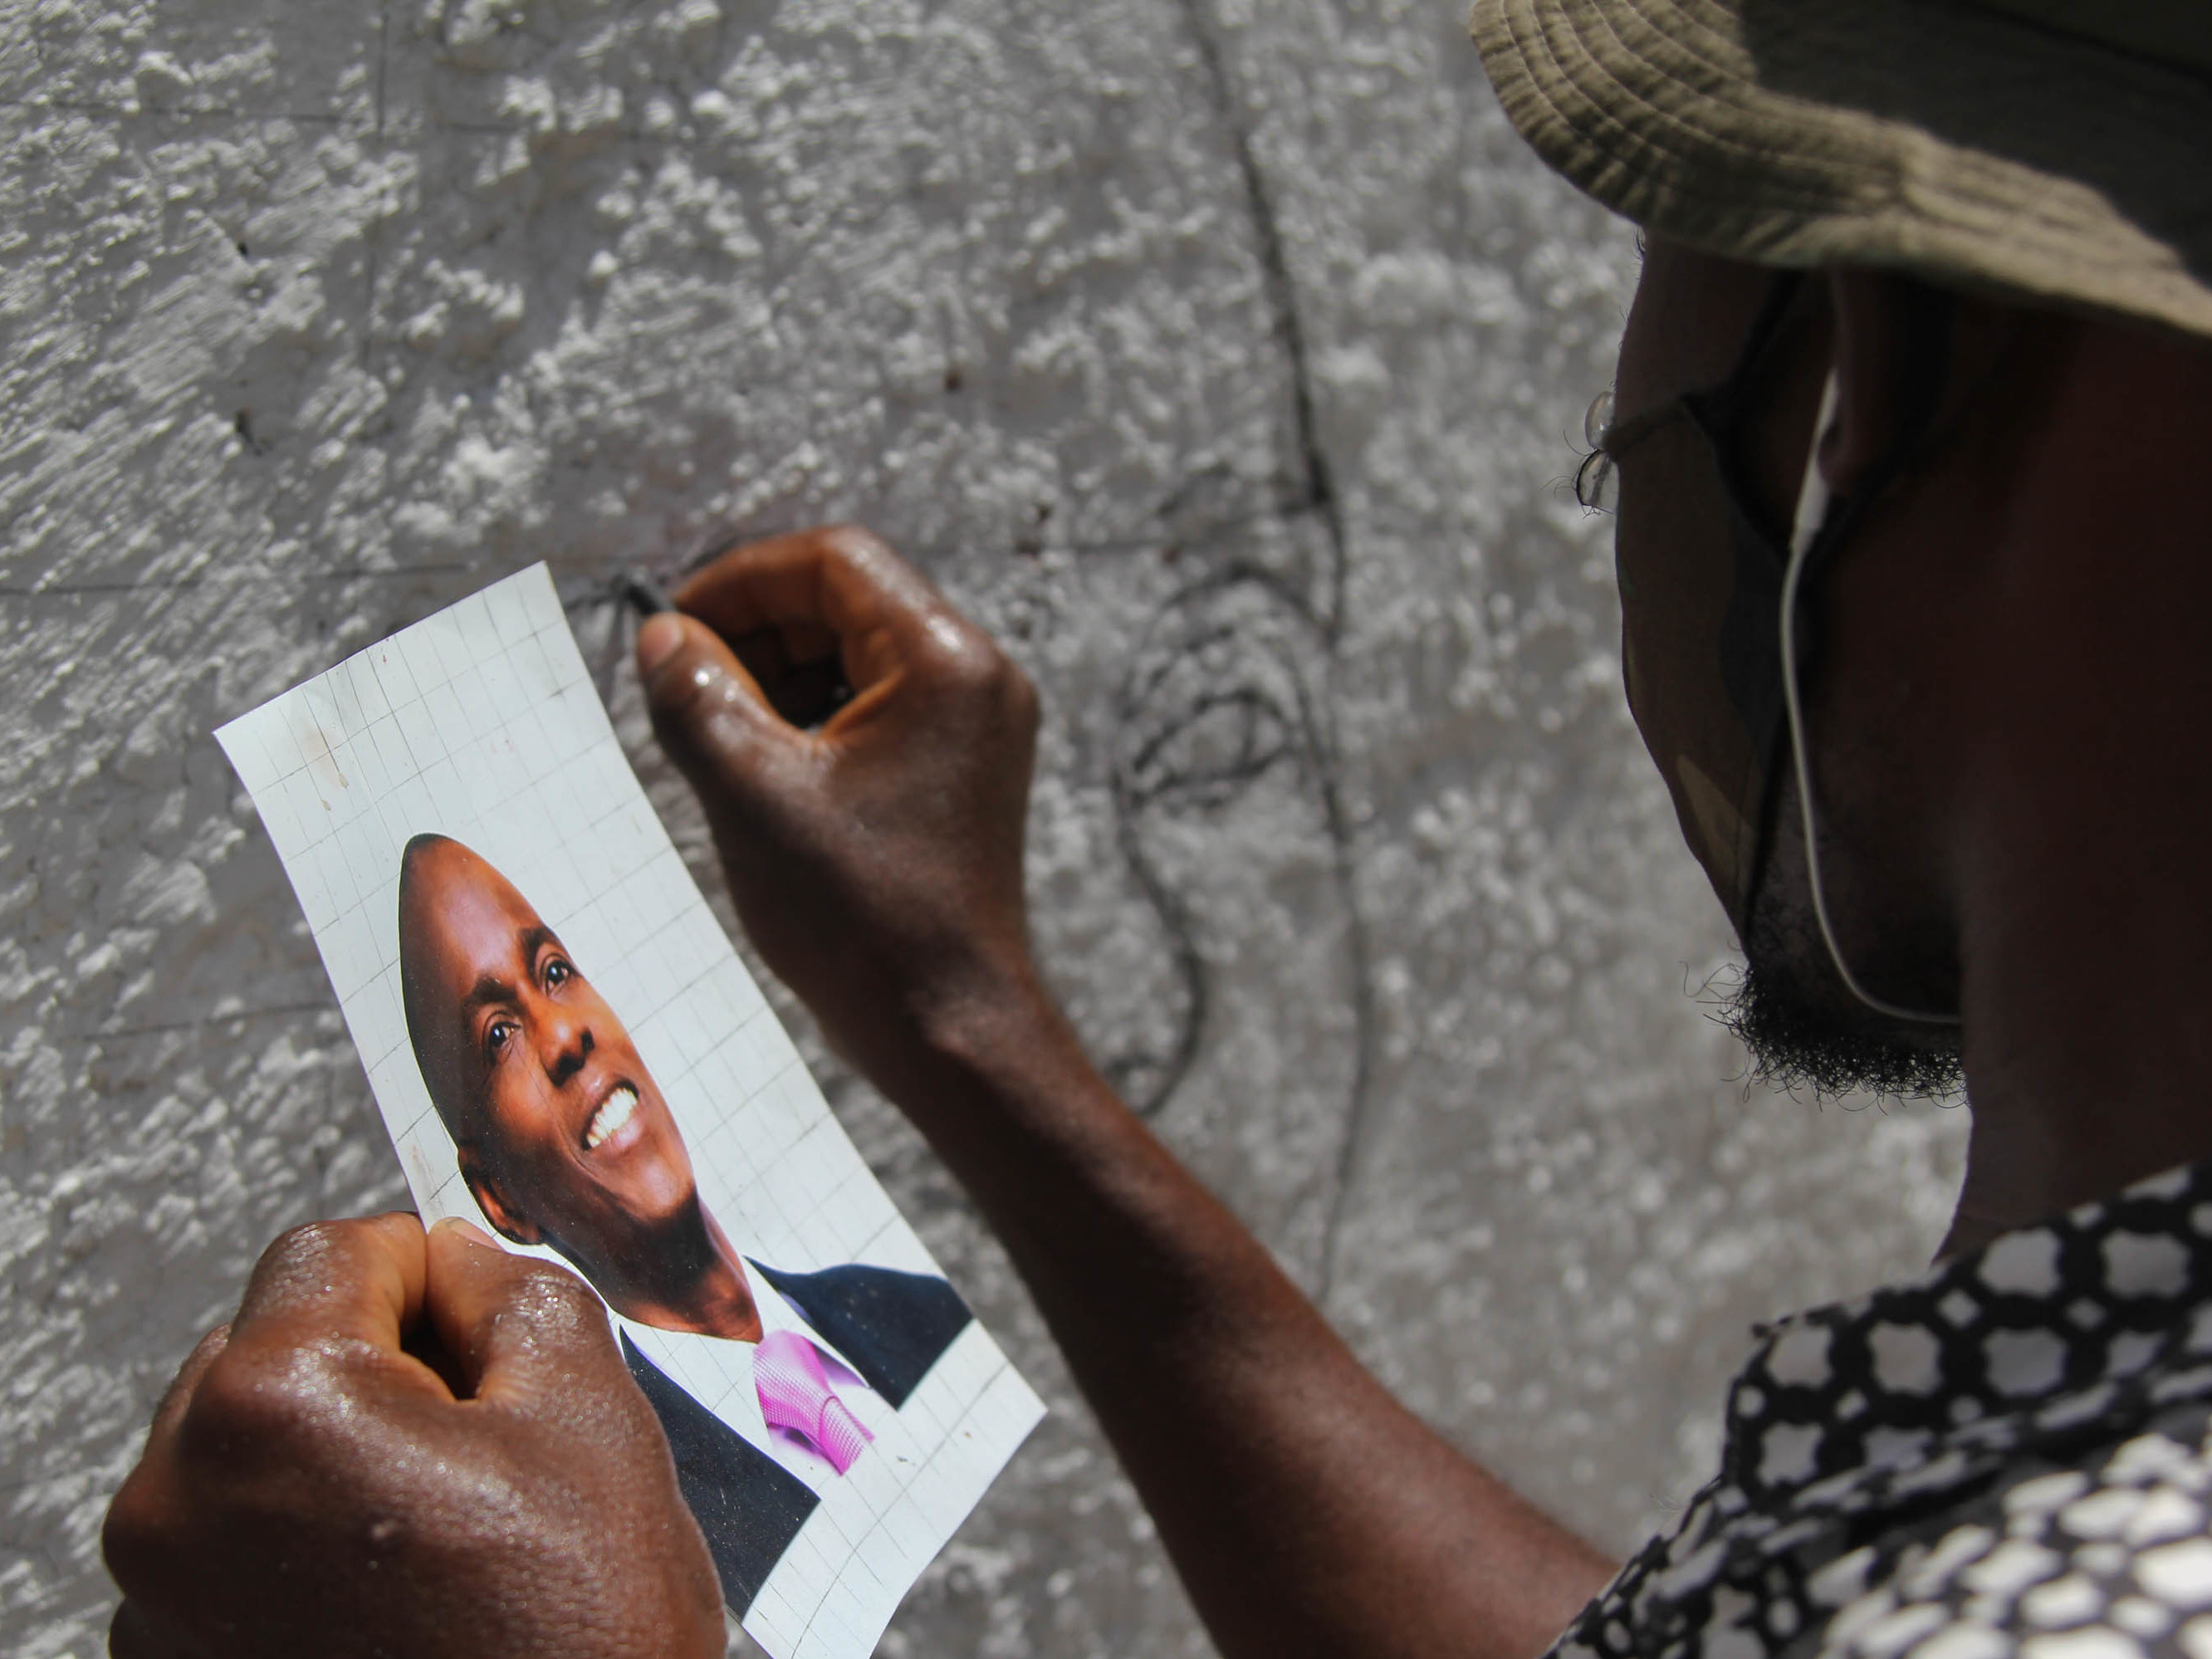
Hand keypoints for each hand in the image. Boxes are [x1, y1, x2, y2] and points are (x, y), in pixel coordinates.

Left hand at [103, 1215, 722, 1658]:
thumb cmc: (577, 1631)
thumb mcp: (587, 1407)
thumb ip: (512, 1291)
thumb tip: (457, 1264)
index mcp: (271, 1405)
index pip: (329, 1252)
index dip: (426, 1273)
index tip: (479, 1323)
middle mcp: (176, 1500)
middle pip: (270, 1345)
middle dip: (371, 1364)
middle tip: (476, 1435)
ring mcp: (161, 1597)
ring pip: (245, 1445)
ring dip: (331, 1449)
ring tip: (438, 1526)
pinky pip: (227, 1541)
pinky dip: (298, 1537)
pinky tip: (393, 1584)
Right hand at [635, 526, 1043, 1092]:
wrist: (948, 1026)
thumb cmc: (863, 919)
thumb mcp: (751, 794)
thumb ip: (697, 698)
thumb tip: (664, 637)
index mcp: (945, 661)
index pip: (832, 561)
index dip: (740, 581)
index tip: (674, 627)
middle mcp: (978, 677)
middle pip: (847, 601)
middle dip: (755, 632)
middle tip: (683, 686)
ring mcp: (978, 726)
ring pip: (857, 654)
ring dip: (776, 678)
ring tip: (714, 737)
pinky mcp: (962, 769)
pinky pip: (877, 707)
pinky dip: (811, 721)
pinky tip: (760, 771)